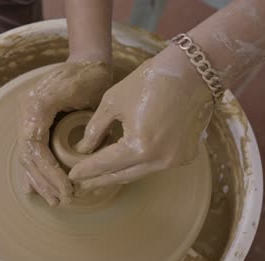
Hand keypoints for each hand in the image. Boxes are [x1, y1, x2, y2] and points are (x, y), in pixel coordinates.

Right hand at [18, 61, 110, 205]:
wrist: (88, 63)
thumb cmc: (88, 75)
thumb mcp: (79, 90)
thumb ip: (64, 113)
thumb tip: (52, 143)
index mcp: (34, 106)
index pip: (35, 148)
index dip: (48, 172)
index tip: (66, 188)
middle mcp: (26, 113)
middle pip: (29, 156)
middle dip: (45, 181)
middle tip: (61, 200)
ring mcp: (29, 119)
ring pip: (29, 157)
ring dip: (39, 181)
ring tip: (53, 200)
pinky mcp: (37, 124)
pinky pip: (32, 151)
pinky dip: (34, 171)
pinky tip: (33, 188)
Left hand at [69, 48, 213, 190]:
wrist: (192, 72)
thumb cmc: (149, 81)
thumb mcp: (113, 101)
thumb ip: (95, 129)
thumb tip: (83, 148)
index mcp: (139, 146)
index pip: (105, 164)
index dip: (87, 170)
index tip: (73, 175)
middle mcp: (159, 160)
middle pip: (122, 175)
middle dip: (100, 179)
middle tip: (82, 184)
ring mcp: (175, 160)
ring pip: (139, 172)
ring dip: (119, 173)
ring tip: (100, 176)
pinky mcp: (186, 155)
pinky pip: (156, 165)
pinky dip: (139, 165)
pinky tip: (126, 164)